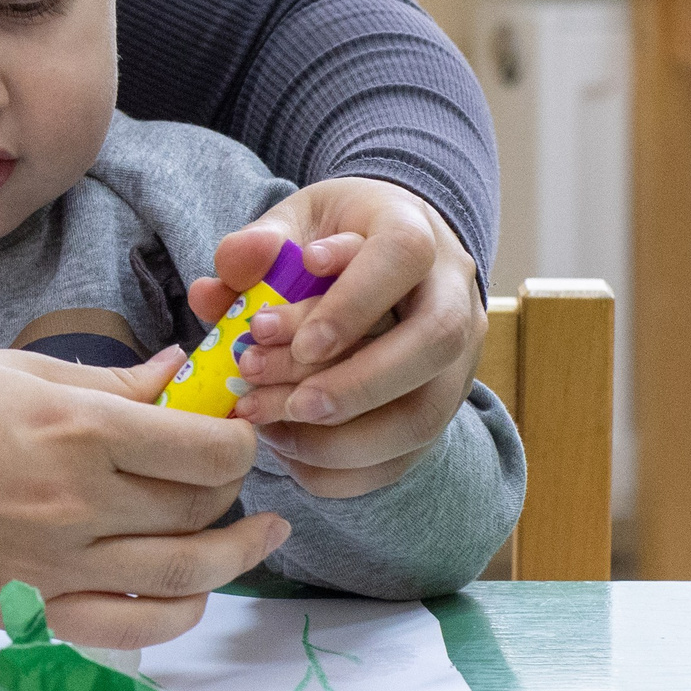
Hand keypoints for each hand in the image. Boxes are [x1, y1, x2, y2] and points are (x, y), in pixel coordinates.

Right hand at [0, 346, 290, 648]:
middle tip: (229, 470)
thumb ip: (107, 380)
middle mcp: (77, 505)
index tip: (235, 428)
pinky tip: (192, 590)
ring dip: (233, 555)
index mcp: (75, 430)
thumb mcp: (13, 368)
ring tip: (256, 535)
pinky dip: (177, 613)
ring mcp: (56, 568)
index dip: (238, 438)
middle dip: (232, 487)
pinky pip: (132, 630)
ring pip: (184, 575)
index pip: (204, 448)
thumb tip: (178, 374)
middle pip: (199, 508)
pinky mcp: (32, 613)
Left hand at [185, 178, 483, 499]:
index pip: (402, 256)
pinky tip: (289, 453)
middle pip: (434, 343)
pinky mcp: (440, 407)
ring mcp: (456, 358)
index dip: (352, 302)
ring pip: (428, 413)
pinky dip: (344, 468)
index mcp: (412, 228)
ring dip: (344, 436)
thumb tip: (234, 263)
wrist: (379, 257)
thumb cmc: (328, 240)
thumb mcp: (292, 221)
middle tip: (286, 402)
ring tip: (272, 427)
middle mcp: (451, 294)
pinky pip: (407, 457)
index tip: (298, 340)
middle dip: (356, 383)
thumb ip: (257, 243)